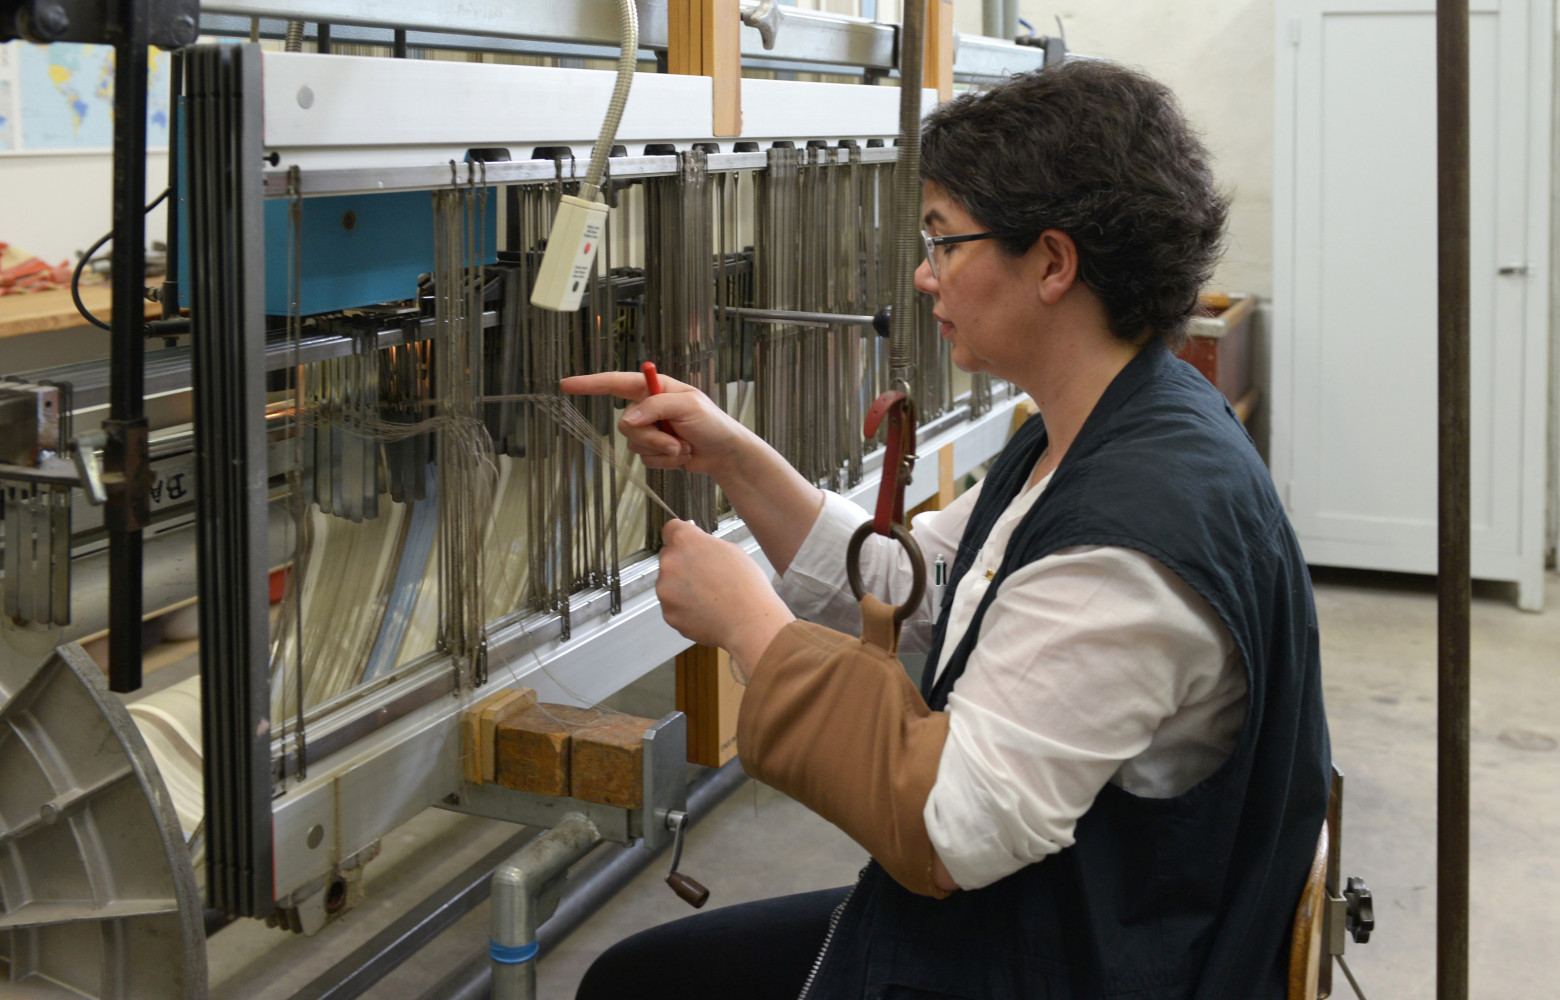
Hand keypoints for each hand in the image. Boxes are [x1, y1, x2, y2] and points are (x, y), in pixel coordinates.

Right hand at [560, 371, 747, 476]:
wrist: (726, 453)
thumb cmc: (713, 423)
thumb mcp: (688, 406)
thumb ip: (655, 407)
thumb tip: (628, 419)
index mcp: (654, 388)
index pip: (615, 383)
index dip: (590, 384)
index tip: (566, 385)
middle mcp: (648, 408)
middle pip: (626, 425)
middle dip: (651, 438)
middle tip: (676, 440)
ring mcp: (651, 430)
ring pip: (635, 446)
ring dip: (662, 451)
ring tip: (684, 447)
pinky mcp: (655, 451)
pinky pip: (646, 461)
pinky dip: (666, 462)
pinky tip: (682, 456)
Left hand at [656, 519, 792, 670]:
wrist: (749, 622)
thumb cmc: (746, 586)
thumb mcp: (731, 551)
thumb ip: (706, 545)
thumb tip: (696, 546)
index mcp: (685, 541)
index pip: (671, 529)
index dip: (681, 536)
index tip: (687, 543)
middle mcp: (669, 563)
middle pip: (669, 557)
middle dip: (683, 564)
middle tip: (707, 576)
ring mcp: (665, 590)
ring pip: (669, 583)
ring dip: (682, 587)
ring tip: (709, 597)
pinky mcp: (668, 613)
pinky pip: (673, 606)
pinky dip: (684, 608)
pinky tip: (705, 610)